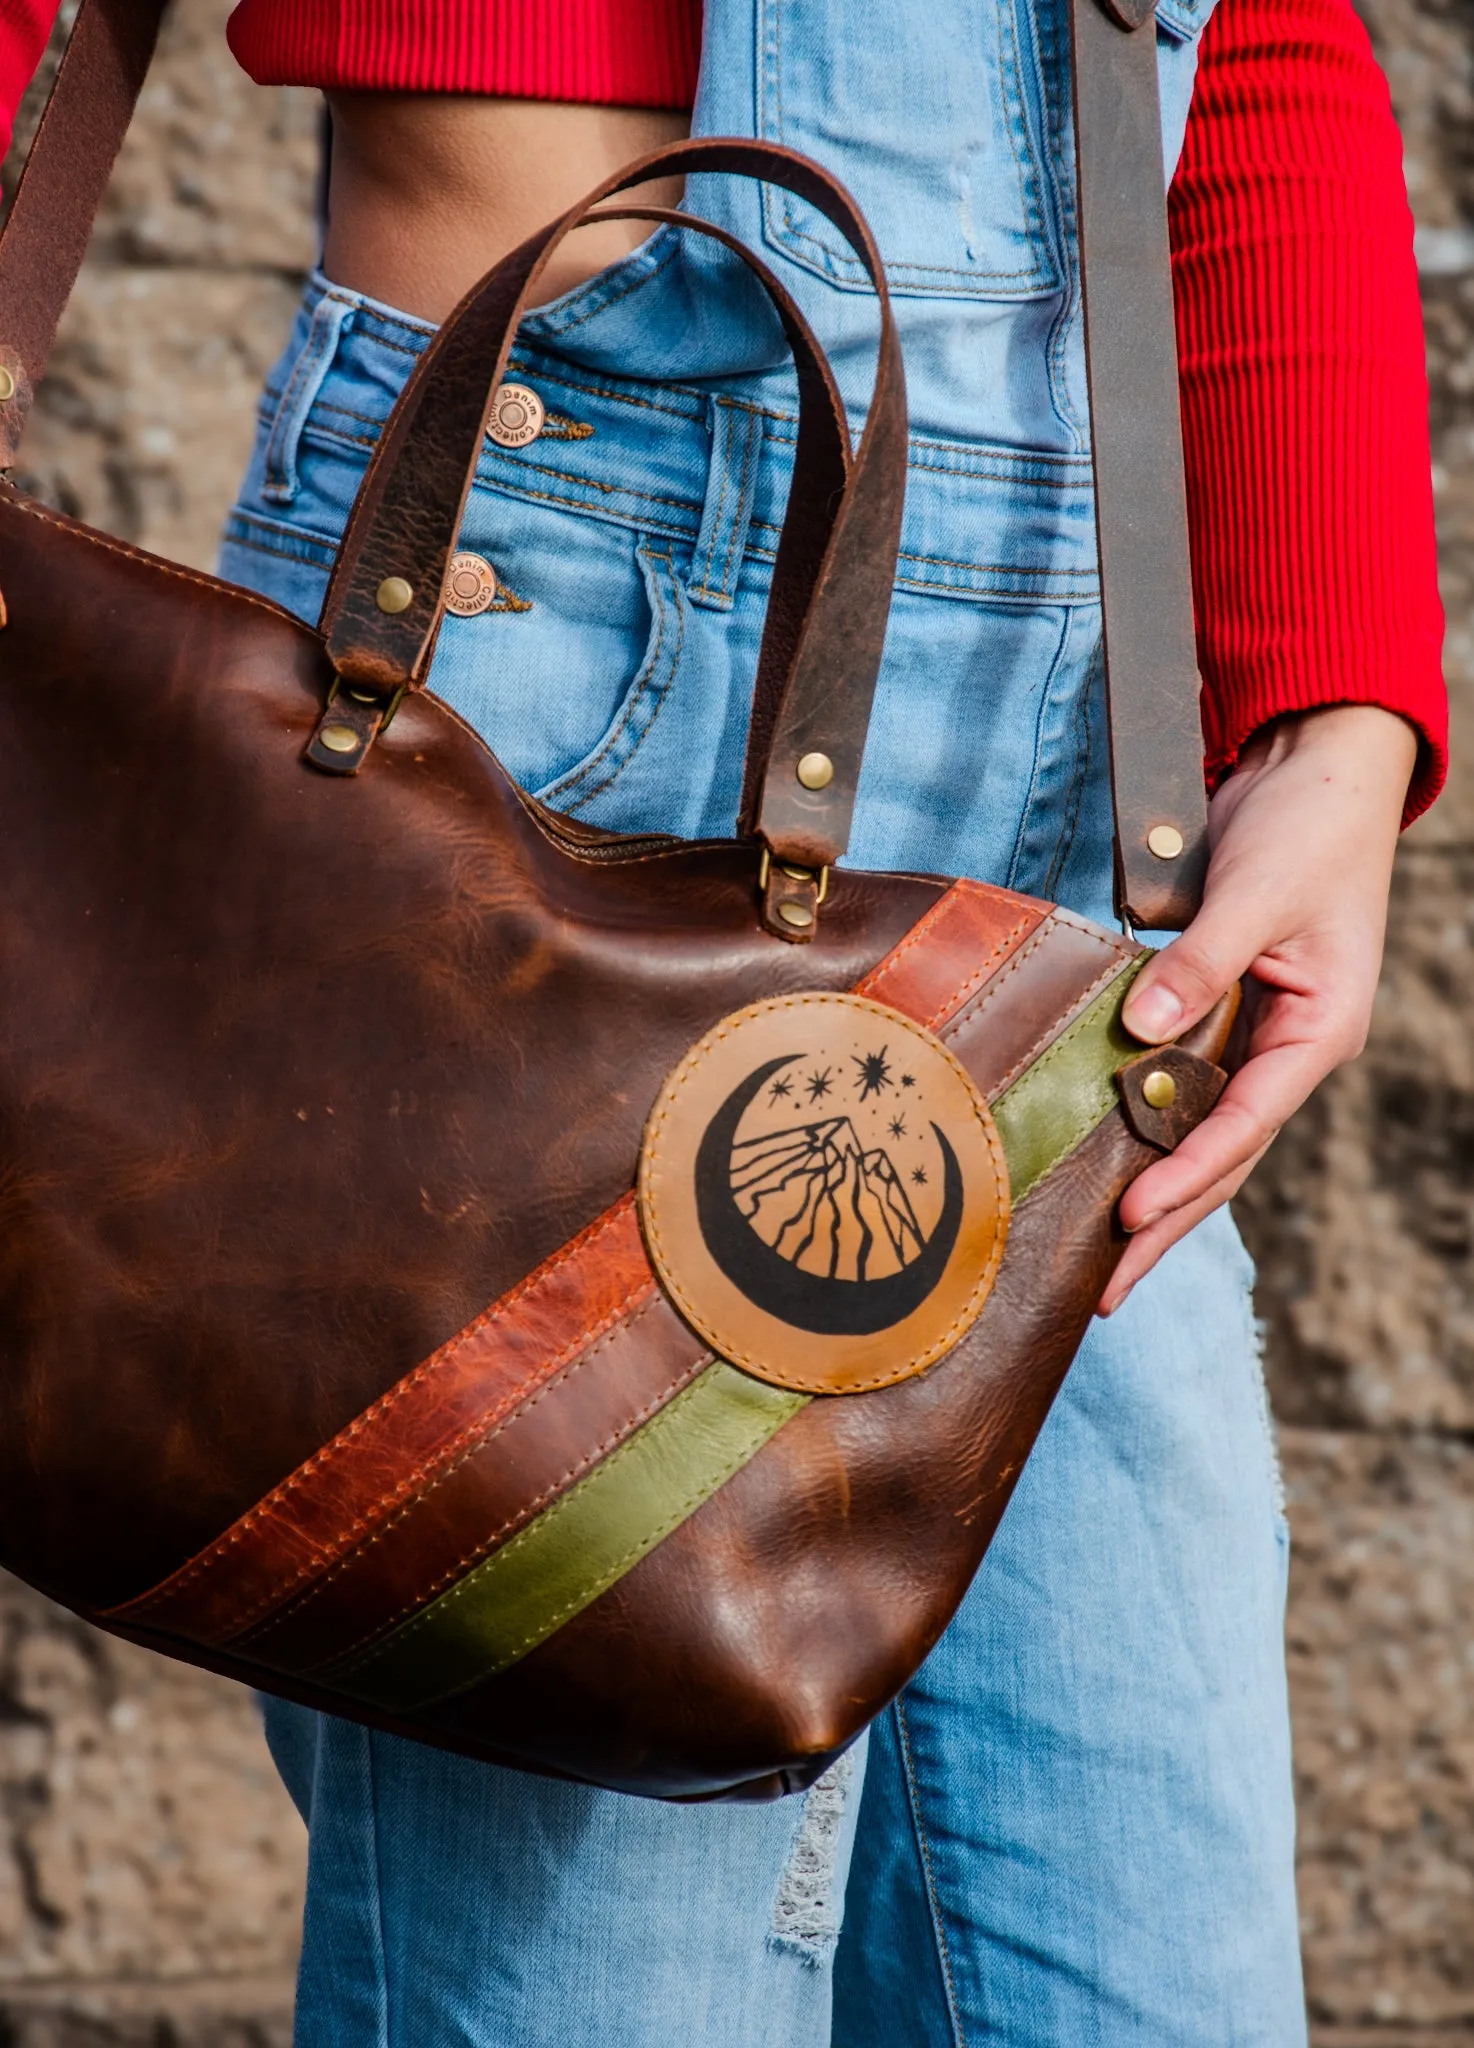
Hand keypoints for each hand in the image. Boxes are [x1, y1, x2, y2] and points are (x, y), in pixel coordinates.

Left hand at [1101, 703, 1418, 1315]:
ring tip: (1101, 1254)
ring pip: (1203, 1131)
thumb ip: (1200, 963)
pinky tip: (1106, 1161)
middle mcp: (1291, 1047)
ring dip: (1157, 1188)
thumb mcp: (1255, 894)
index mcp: (1318, 1032)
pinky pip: (1183, 1084)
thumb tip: (1141, 1034)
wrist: (1318, 768)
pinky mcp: (1224, 1009)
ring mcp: (1259, 1033)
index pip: (1243, 1125)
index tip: (1127, 1218)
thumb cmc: (1307, 828)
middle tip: (1103, 1289)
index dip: (1184, 1174)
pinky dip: (1148, 1125)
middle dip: (1167, 1222)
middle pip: (1223, 1155)